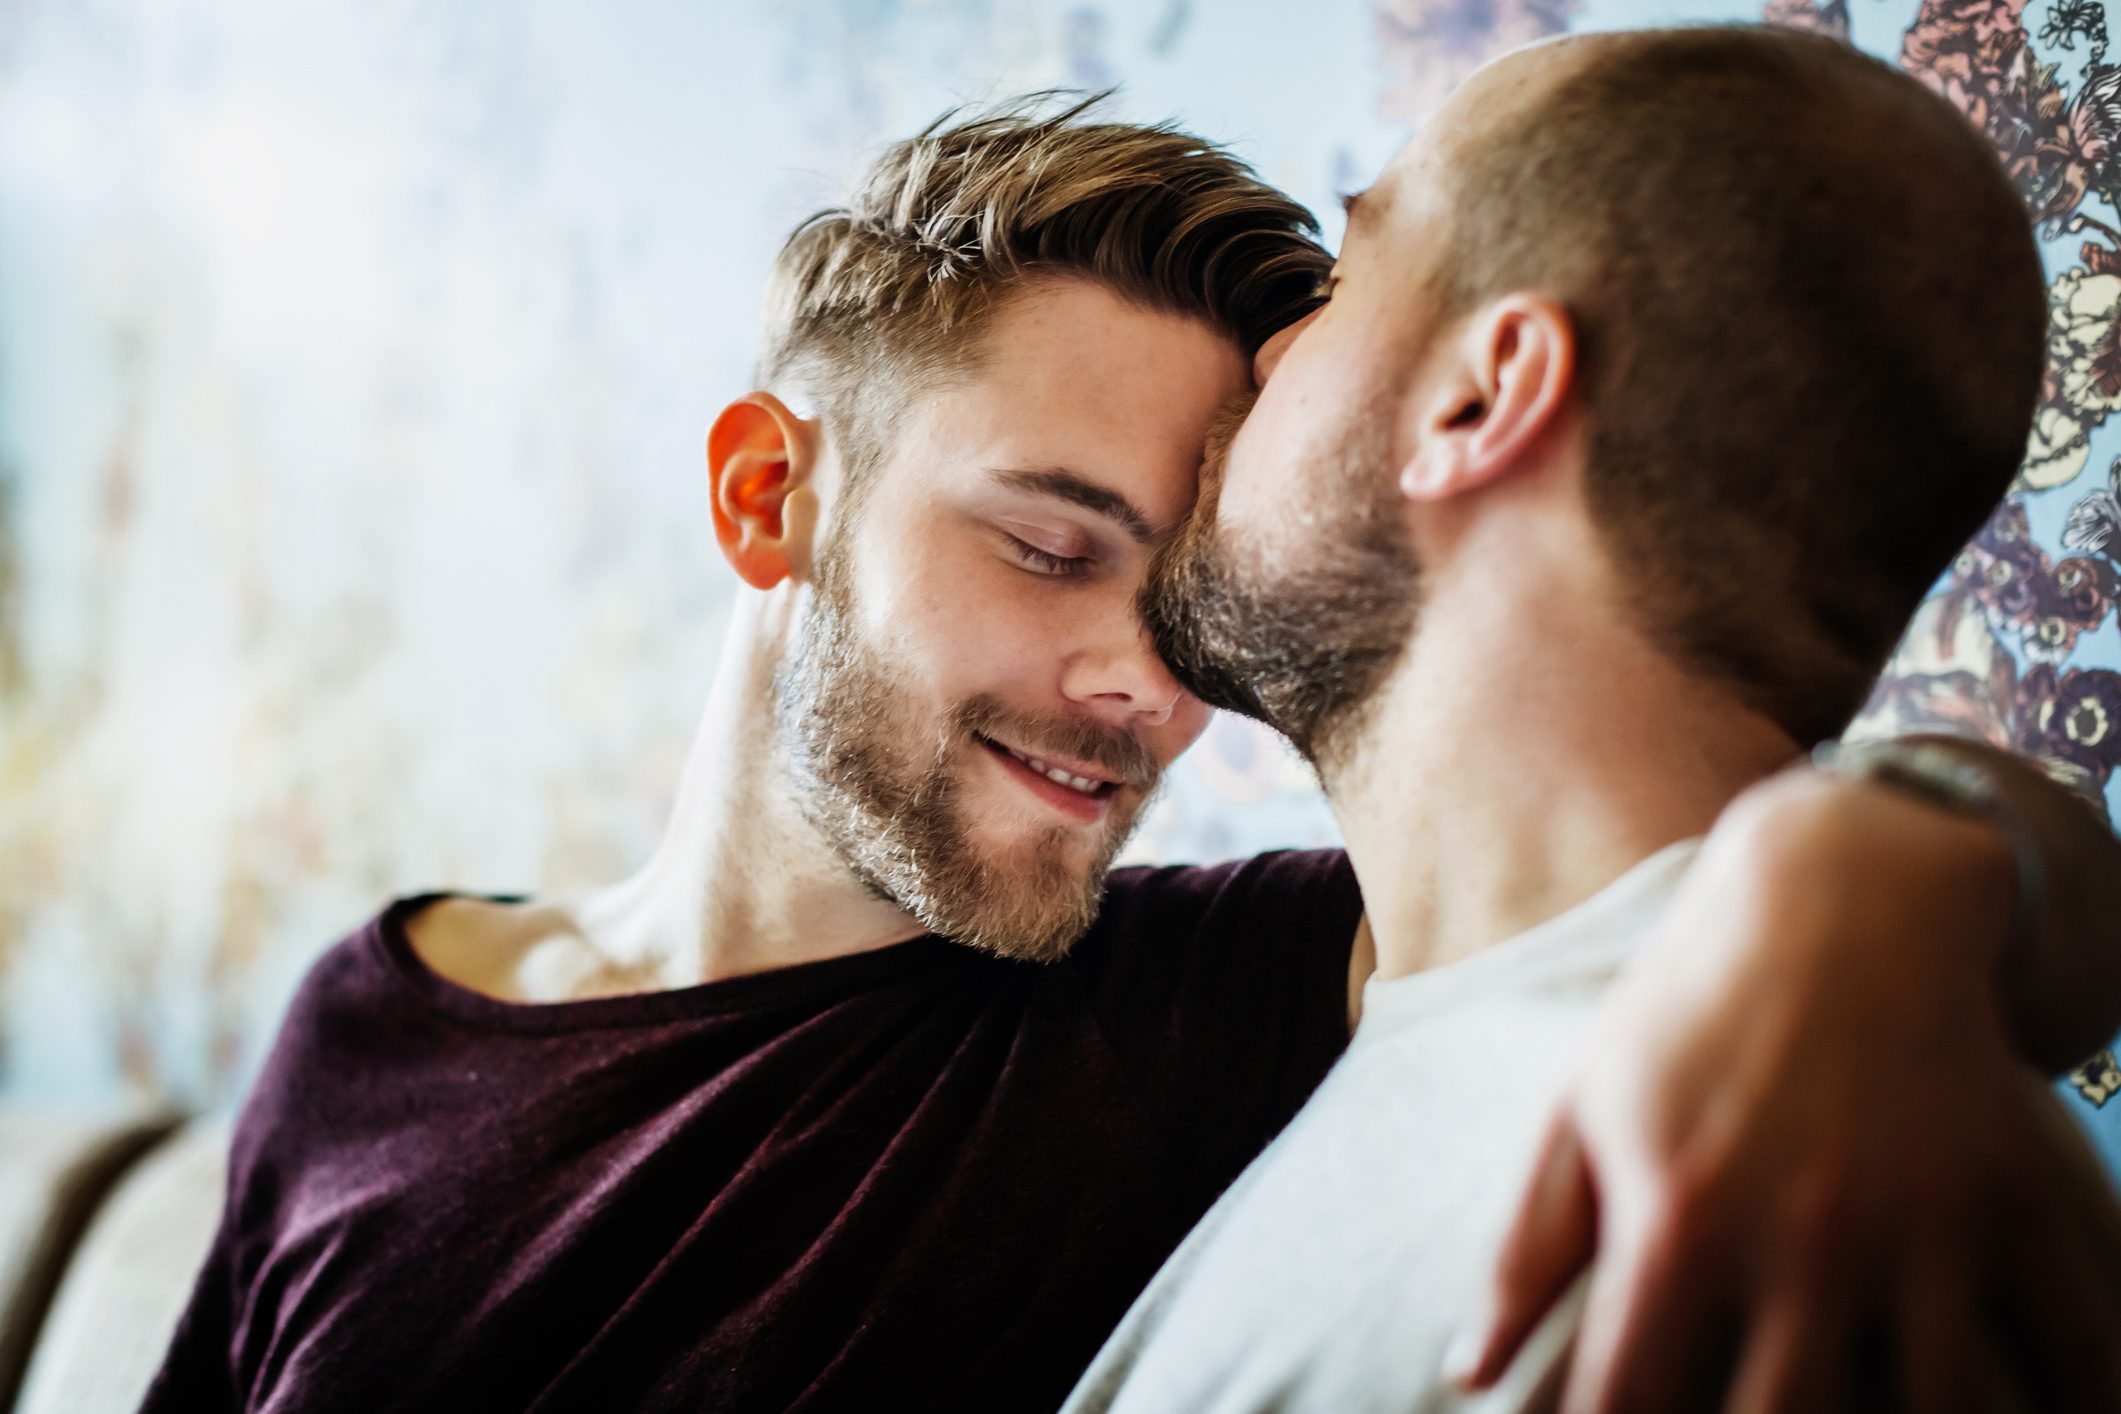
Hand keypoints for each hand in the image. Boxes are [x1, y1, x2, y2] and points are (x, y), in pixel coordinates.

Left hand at [1447, 768, 2120, 1411]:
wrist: (1841, 896)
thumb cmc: (1687, 1012)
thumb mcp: (1582, 1110)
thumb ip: (1528, 1251)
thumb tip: (1467, 1373)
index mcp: (1678, 1220)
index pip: (1630, 1400)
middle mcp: (1799, 1238)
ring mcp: (1915, 1226)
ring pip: (1936, 1412)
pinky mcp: (2008, 1203)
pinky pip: (2063, 1345)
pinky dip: (2064, 1396)